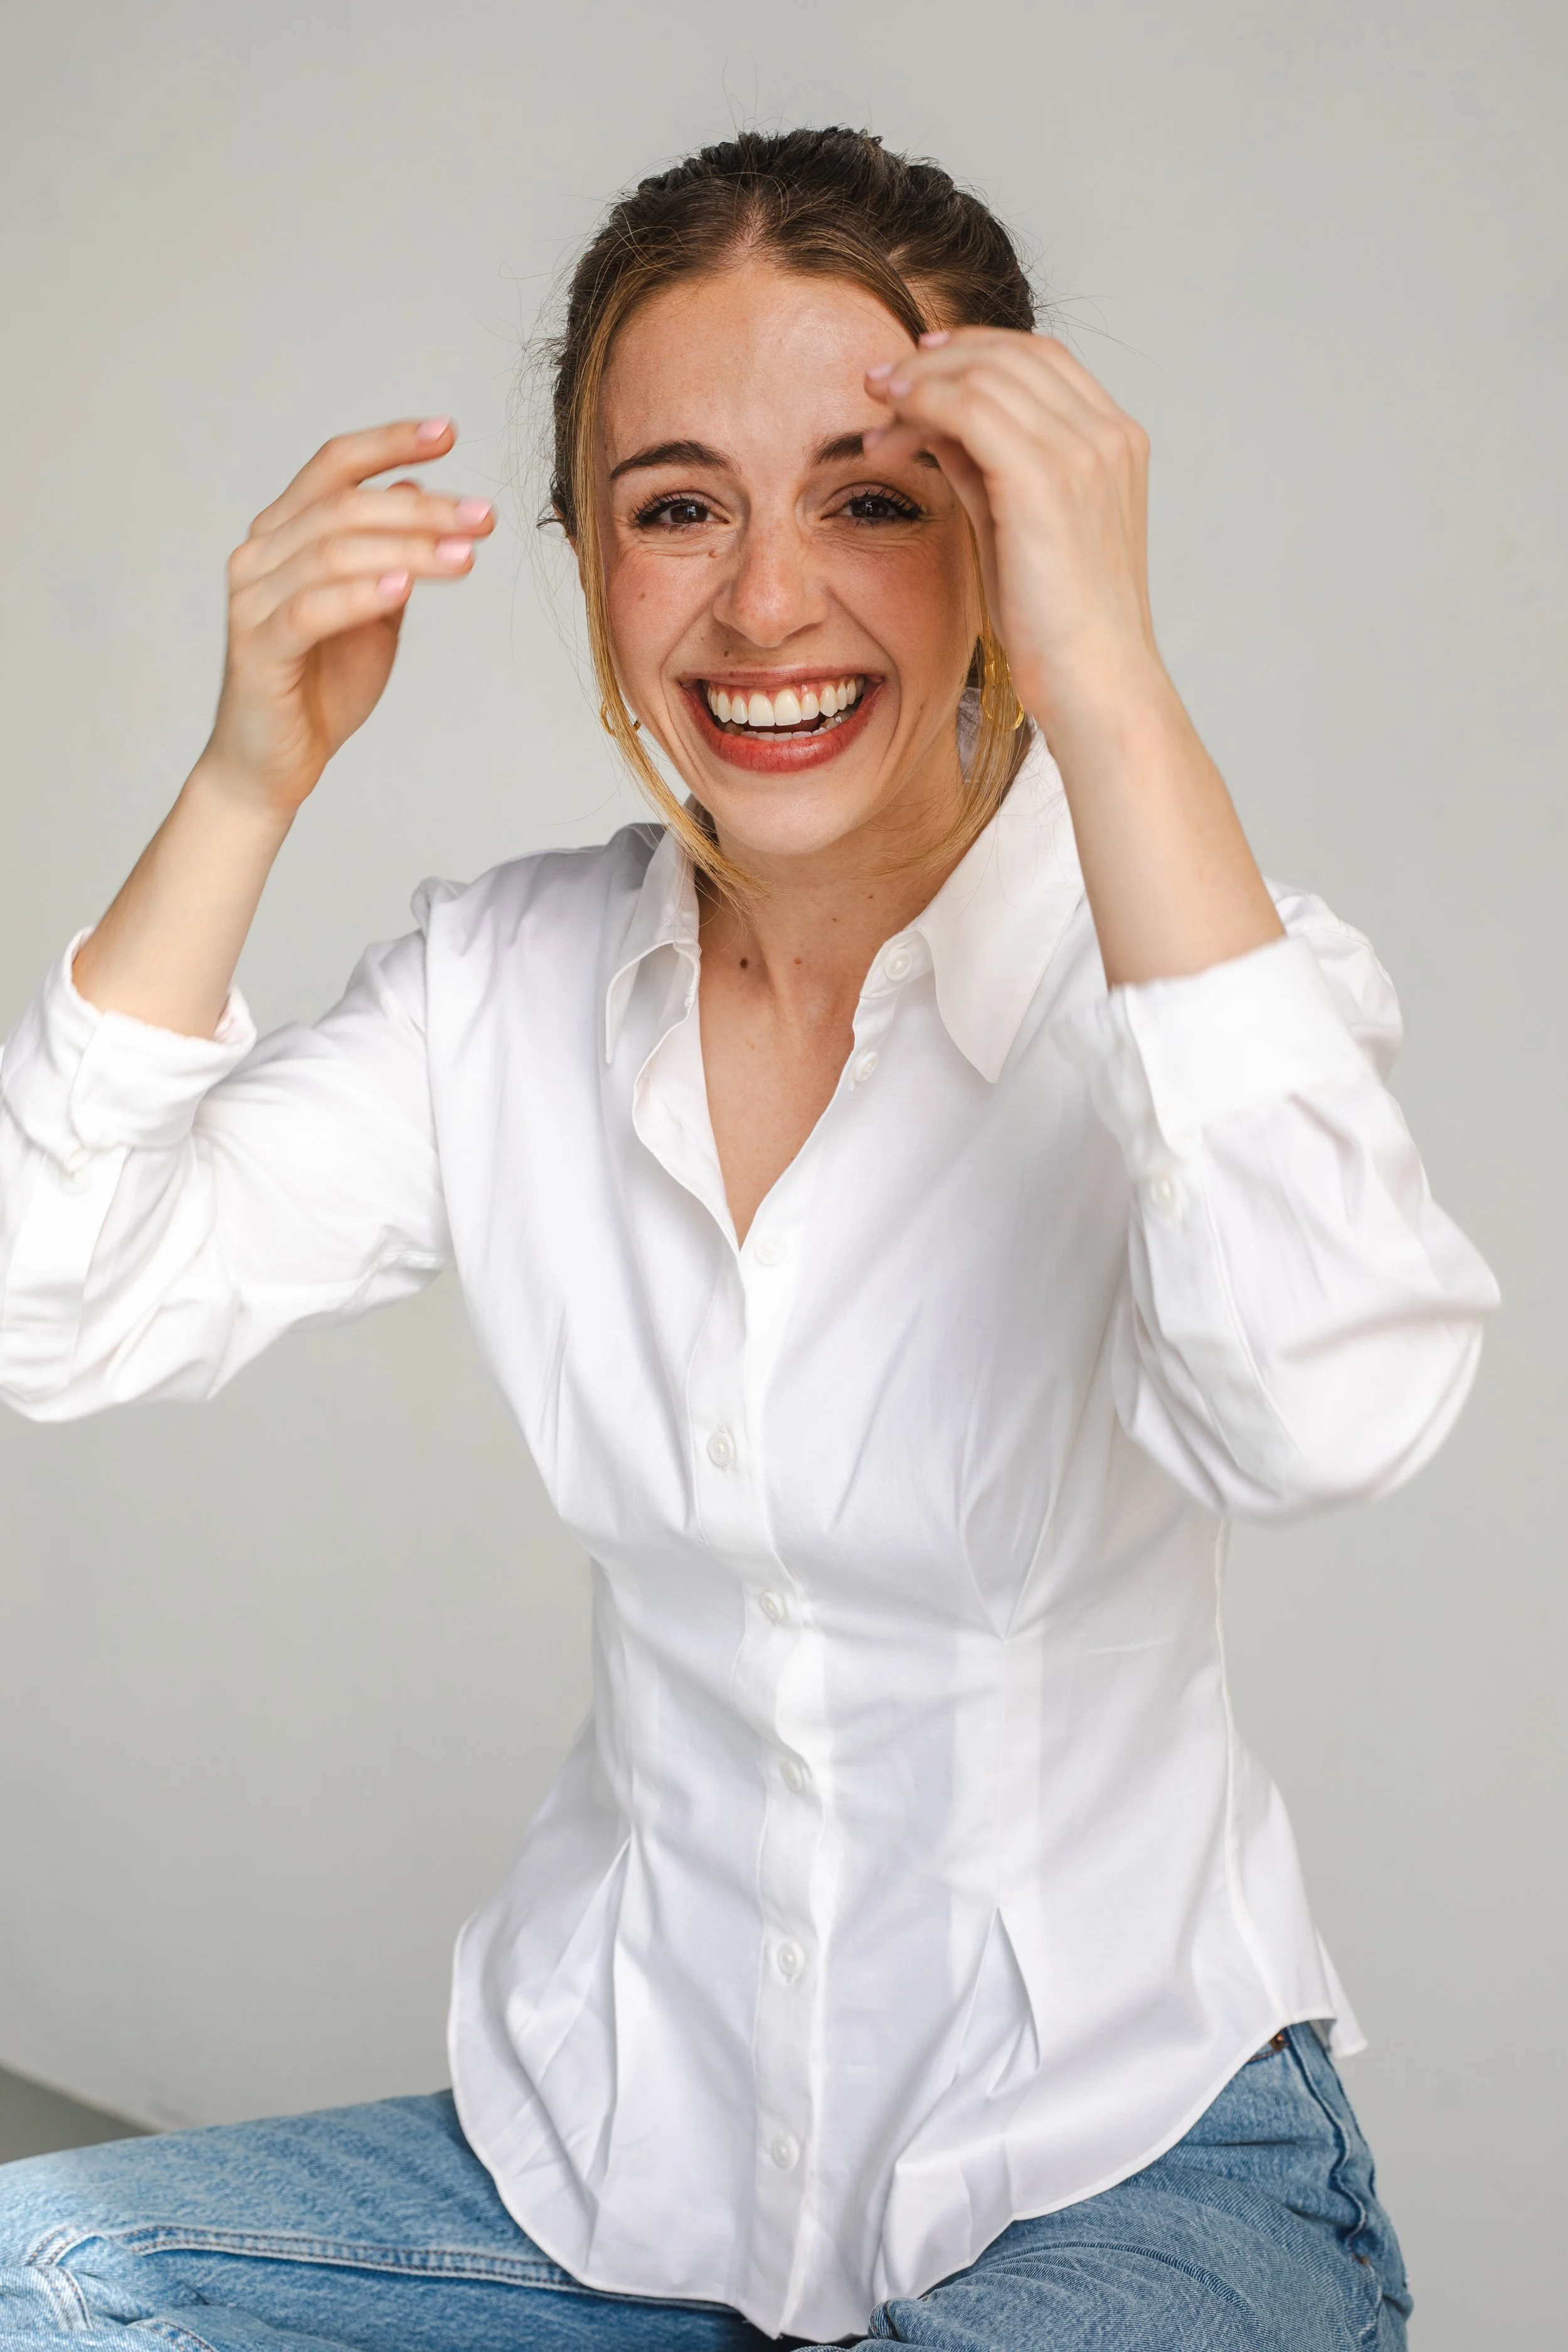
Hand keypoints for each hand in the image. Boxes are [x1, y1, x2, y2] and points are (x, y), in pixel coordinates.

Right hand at [205, 418, 495, 818]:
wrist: (272, 765)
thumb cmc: (320, 688)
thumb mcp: (372, 614)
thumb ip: (389, 557)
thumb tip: (412, 490)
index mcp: (284, 534)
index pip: (334, 466)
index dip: (389, 442)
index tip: (448, 432)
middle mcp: (259, 555)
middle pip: (344, 507)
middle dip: (421, 508)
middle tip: (482, 516)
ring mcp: (252, 600)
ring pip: (333, 552)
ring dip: (408, 549)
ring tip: (467, 556)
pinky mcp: (257, 648)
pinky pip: (311, 609)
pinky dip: (360, 595)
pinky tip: (405, 588)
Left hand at [863, 332, 1161, 742]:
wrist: (1094, 681)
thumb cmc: (1057, 626)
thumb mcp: (1018, 530)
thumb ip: (986, 470)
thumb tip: (935, 426)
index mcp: (1115, 444)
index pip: (1043, 361)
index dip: (976, 349)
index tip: (920, 366)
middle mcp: (1106, 436)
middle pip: (1013, 355)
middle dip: (937, 360)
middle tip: (880, 381)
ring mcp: (1083, 452)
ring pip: (985, 374)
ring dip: (919, 383)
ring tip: (875, 408)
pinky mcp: (1045, 478)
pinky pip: (970, 408)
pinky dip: (923, 405)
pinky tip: (889, 429)